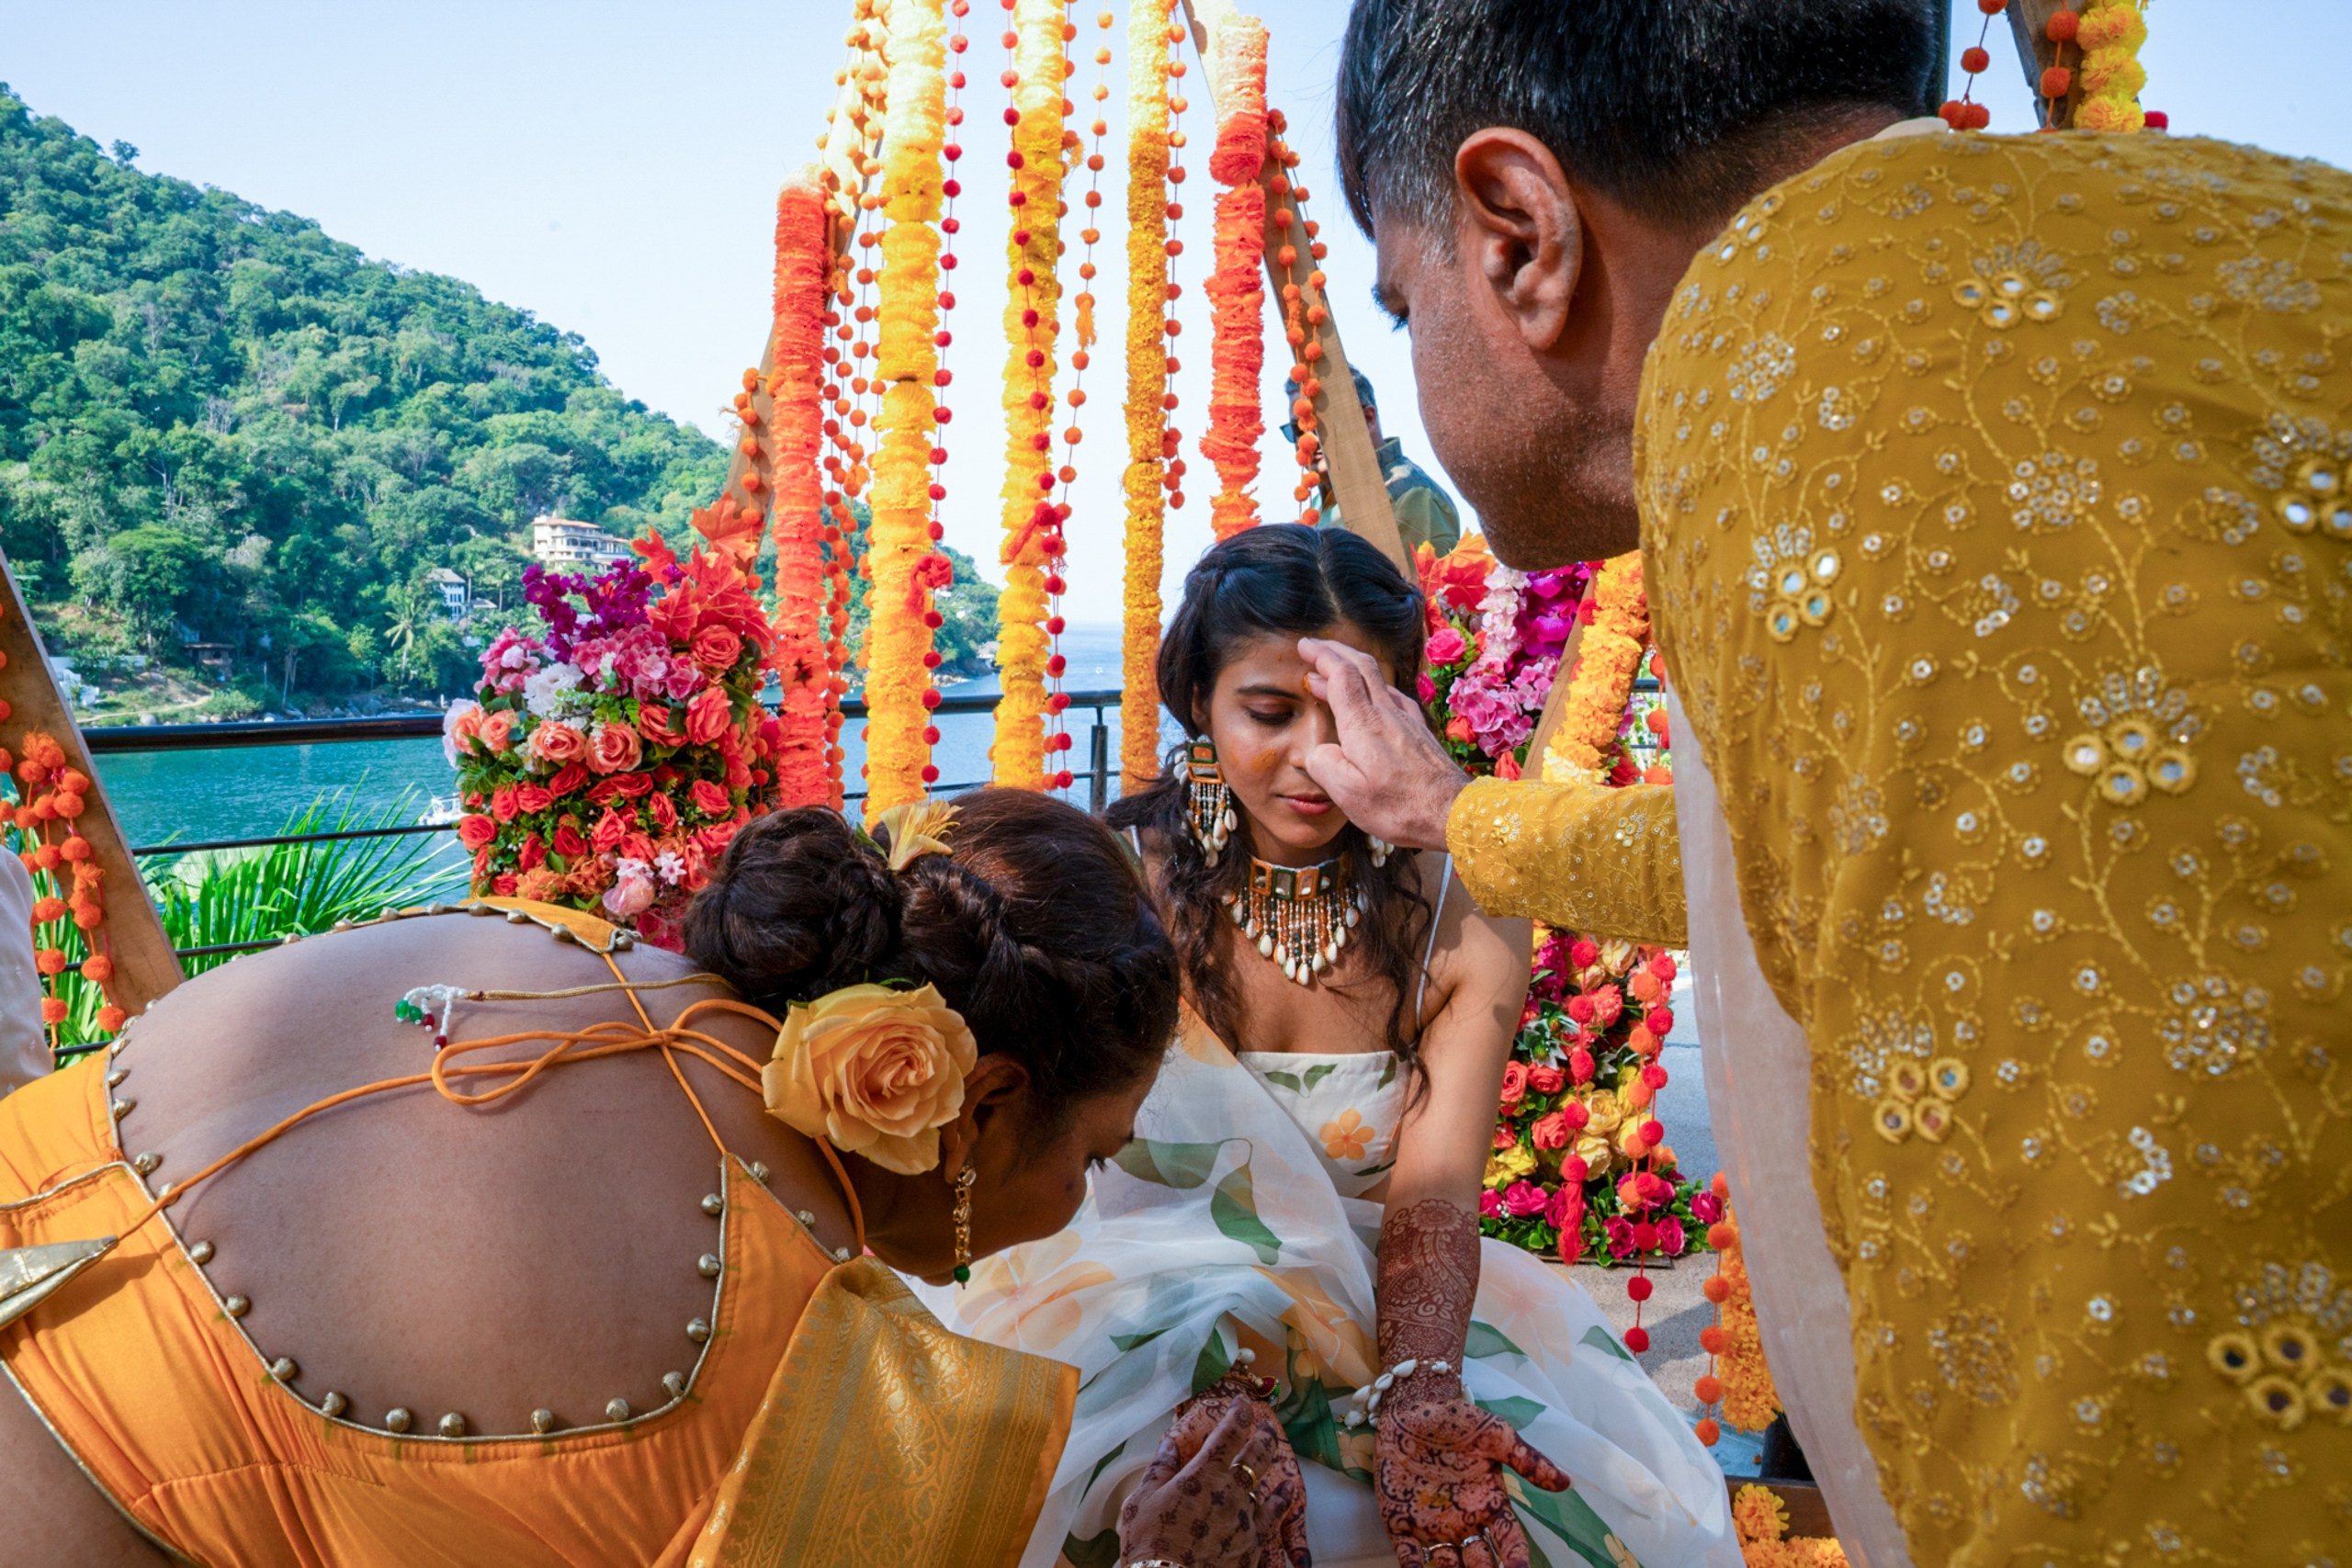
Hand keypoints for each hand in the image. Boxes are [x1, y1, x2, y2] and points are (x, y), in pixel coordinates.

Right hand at [1118, 1389, 1311, 1567]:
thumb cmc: (1150, 1541)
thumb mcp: (1143, 1498)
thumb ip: (1161, 1467)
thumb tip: (1170, 1442)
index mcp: (1204, 1473)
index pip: (1229, 1433)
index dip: (1239, 1414)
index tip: (1243, 1403)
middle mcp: (1231, 1490)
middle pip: (1257, 1454)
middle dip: (1263, 1436)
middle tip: (1268, 1426)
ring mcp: (1246, 1518)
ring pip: (1269, 1483)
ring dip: (1273, 1465)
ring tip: (1278, 1453)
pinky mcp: (1253, 1544)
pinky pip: (1274, 1517)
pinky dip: (1281, 1501)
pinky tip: (1287, 1493)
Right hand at [1297, 638, 1467, 851]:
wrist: (1454, 812)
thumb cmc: (1401, 807)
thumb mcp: (1349, 795)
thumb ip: (1324, 765)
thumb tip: (1318, 751)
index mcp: (1364, 724)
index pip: (1341, 674)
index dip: (1321, 655)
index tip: (1304, 646)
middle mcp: (1387, 713)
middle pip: (1361, 665)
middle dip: (1335, 650)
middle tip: (1314, 647)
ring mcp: (1407, 719)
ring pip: (1377, 678)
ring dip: (1352, 667)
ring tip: (1331, 673)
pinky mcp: (1419, 731)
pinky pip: (1391, 694)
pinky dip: (1371, 686)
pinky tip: (1370, 697)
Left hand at [1373, 1374, 1569, 1567]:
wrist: (1413, 1406)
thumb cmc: (1460, 1421)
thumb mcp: (1497, 1436)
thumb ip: (1527, 1460)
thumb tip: (1567, 1482)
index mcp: (1490, 1505)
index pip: (1510, 1540)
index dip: (1516, 1558)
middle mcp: (1464, 1523)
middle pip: (1480, 1561)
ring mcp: (1432, 1525)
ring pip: (1447, 1565)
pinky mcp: (1401, 1521)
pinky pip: (1408, 1553)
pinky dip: (1413, 1567)